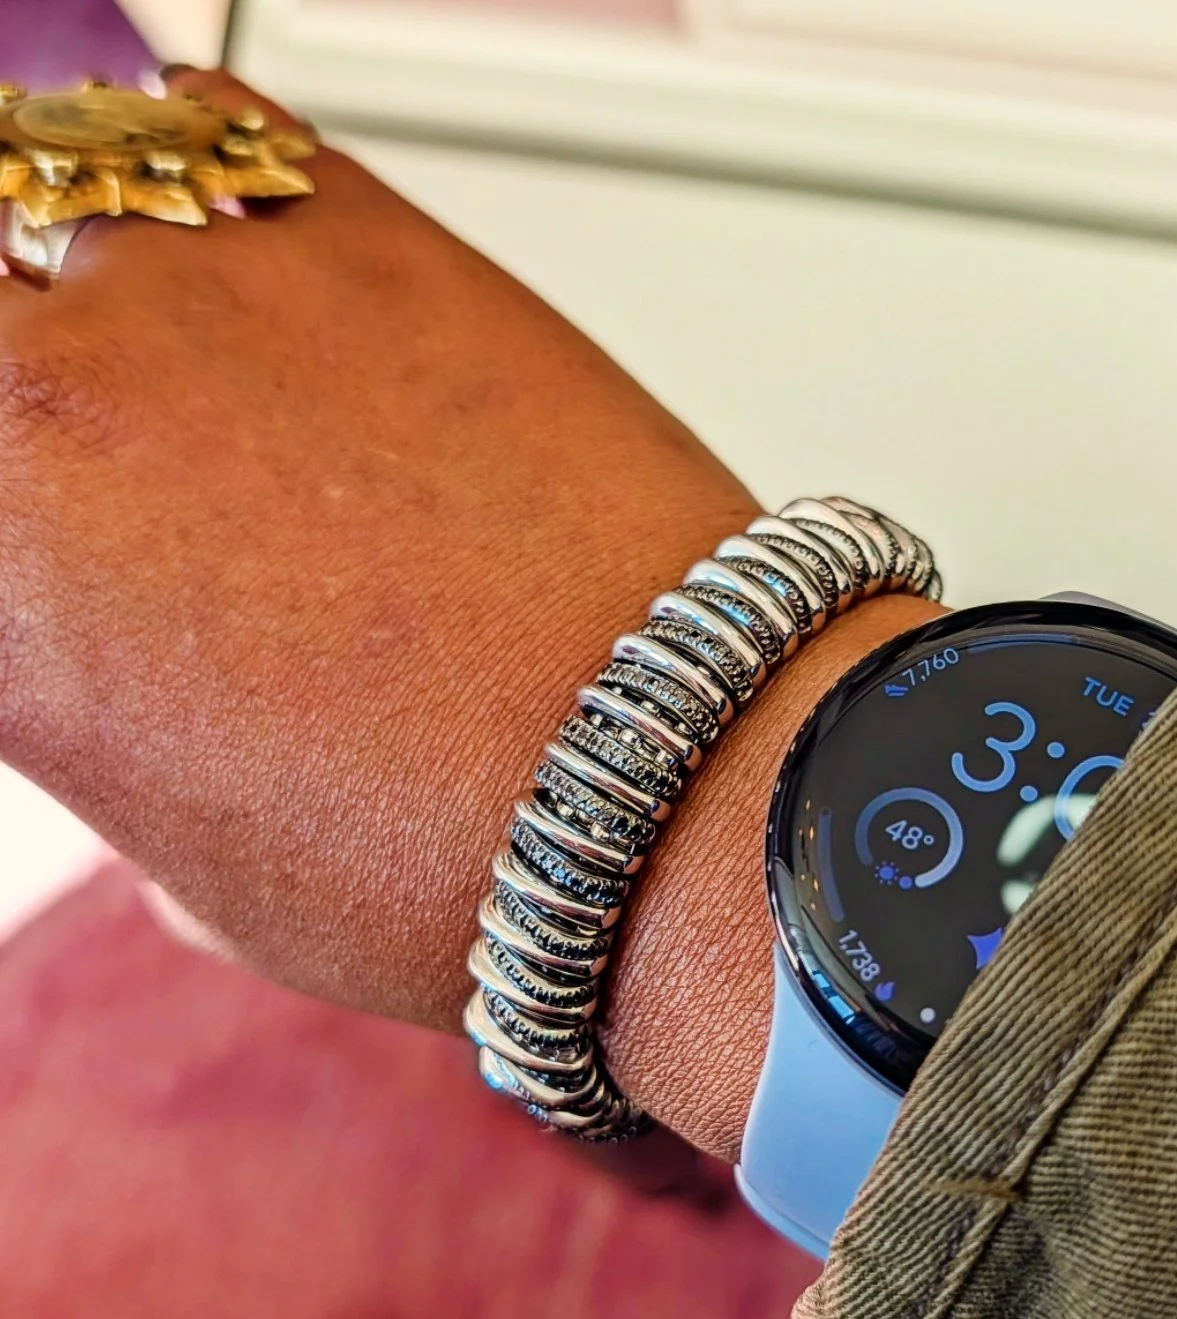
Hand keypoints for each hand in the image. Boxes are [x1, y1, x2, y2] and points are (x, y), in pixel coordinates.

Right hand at [0, 72, 939, 1158]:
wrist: (657, 777)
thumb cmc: (455, 855)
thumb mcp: (207, 864)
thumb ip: (124, 726)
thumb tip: (154, 674)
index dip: (28, 514)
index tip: (79, 541)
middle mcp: (57, 403)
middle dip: (48, 390)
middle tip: (139, 469)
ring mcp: (211, 296)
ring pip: (71, 196)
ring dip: (120, 285)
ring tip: (207, 373)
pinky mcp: (370, 239)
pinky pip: (223, 140)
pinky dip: (217, 189)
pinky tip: (274, 282)